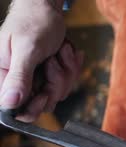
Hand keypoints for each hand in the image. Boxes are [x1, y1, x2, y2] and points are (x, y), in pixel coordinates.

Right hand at [0, 0, 82, 121]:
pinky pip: (67, 82)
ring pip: (59, 92)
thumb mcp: (27, 49)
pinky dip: (71, 66)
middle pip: (44, 102)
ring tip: (60, 50)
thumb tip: (9, 103)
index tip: (45, 93)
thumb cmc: (33, 22)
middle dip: (56, 82)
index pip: (16, 110)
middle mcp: (18, 81)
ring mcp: (36, 79)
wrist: (46, 8)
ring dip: (67, 71)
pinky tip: (66, 51)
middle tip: (53, 61)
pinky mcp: (50, 75)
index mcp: (3, 76)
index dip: (34, 107)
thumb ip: (19, 76)